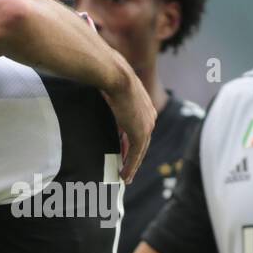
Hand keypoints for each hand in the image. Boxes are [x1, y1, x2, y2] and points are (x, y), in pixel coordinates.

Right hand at [102, 66, 155, 182]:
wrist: (116, 75)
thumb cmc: (111, 77)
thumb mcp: (114, 91)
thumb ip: (113, 100)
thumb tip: (102, 97)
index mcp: (145, 107)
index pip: (140, 130)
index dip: (132, 143)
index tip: (124, 153)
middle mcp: (150, 117)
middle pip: (142, 144)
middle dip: (134, 158)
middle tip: (127, 171)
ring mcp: (146, 126)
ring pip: (140, 152)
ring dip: (132, 166)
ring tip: (125, 177)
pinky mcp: (140, 133)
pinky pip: (135, 155)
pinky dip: (130, 166)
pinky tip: (123, 175)